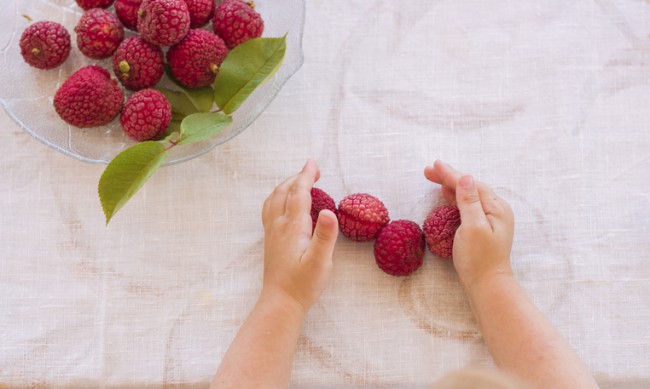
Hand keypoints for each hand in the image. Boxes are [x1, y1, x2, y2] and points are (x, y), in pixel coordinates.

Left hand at [261, 160, 338, 313]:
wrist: (281, 302)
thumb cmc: (303, 284)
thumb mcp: (320, 261)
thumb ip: (325, 235)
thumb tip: (328, 211)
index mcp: (293, 227)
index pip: (299, 193)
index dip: (305, 176)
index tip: (312, 163)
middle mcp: (279, 226)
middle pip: (284, 192)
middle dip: (297, 178)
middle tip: (312, 170)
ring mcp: (272, 233)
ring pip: (274, 199)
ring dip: (286, 186)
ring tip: (298, 182)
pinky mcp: (271, 241)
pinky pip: (270, 210)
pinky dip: (278, 198)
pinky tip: (283, 204)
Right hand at [424, 160, 514, 289]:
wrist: (487, 284)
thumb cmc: (479, 259)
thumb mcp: (472, 227)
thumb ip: (469, 201)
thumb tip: (466, 178)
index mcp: (496, 208)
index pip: (470, 184)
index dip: (451, 174)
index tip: (434, 165)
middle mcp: (496, 210)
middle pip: (470, 187)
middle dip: (449, 178)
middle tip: (428, 171)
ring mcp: (491, 219)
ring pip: (469, 195)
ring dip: (451, 186)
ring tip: (434, 178)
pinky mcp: (484, 228)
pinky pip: (468, 205)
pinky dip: (455, 198)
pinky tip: (447, 195)